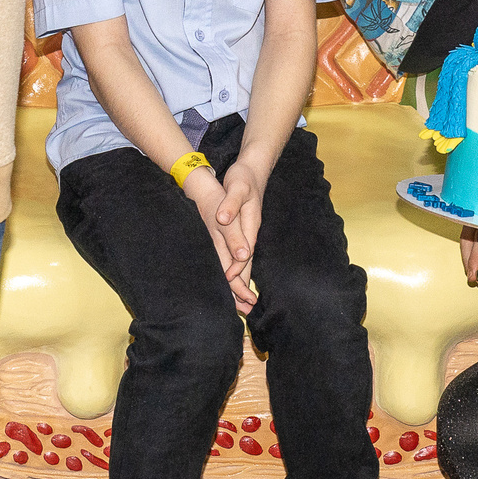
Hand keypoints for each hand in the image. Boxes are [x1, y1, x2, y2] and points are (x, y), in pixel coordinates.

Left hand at [184, 168, 251, 297]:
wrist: (253, 170)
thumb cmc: (244, 178)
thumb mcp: (237, 187)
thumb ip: (231, 204)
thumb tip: (224, 219)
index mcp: (249, 225)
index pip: (244, 253)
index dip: (236, 268)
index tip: (228, 281)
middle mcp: (251, 232)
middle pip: (247, 263)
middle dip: (243, 284)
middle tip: (242, 308)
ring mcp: (248, 233)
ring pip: (245, 262)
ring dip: (242, 281)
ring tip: (241, 304)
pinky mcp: (244, 232)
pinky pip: (241, 256)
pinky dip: (238, 270)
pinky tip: (234, 279)